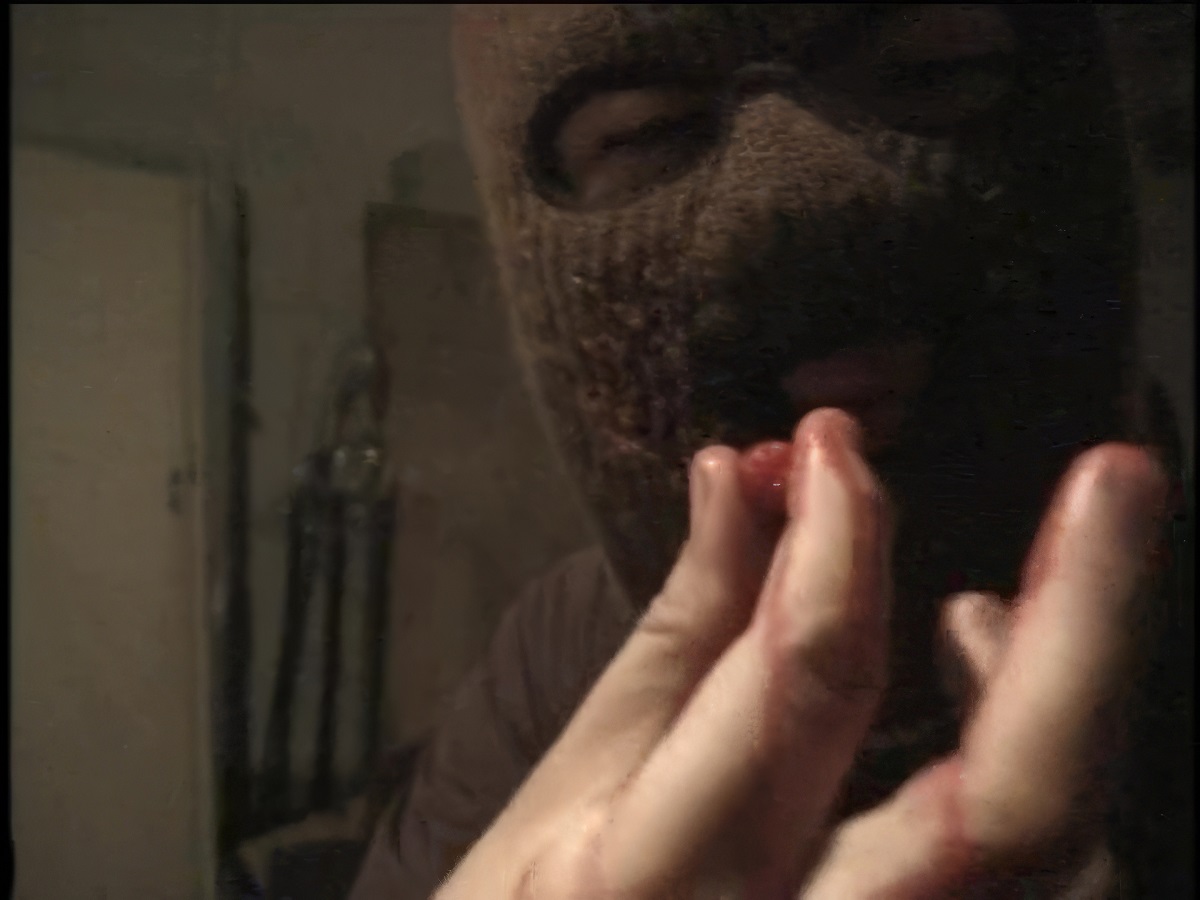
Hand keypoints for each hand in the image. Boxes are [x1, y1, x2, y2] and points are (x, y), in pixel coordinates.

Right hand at [434, 408, 1167, 898]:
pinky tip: (986, 707)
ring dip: (1063, 698)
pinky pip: (1037, 885)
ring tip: (976, 615)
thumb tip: (741, 473)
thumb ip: (679, 630)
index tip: (834, 444)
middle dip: (1082, 620)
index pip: (801, 684)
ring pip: (1052, 859)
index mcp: (656, 880)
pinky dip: (1043, 777)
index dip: (837, 540)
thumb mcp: (573, 782)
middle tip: (1116, 475)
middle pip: (1002, 807)